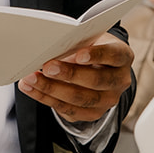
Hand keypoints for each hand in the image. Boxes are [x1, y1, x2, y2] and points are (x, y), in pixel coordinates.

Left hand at [17, 33, 133, 122]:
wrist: (98, 67)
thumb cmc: (91, 47)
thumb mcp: (89, 38)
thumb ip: (77, 43)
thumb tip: (52, 49)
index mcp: (122, 56)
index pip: (113, 55)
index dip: (97, 55)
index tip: (78, 54)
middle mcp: (120, 81)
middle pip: (95, 81)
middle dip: (68, 74)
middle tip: (47, 67)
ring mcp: (108, 100)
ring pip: (79, 98)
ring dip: (51, 89)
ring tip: (31, 78)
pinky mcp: (93, 113)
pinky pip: (68, 110)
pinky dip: (45, 98)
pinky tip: (31, 88)